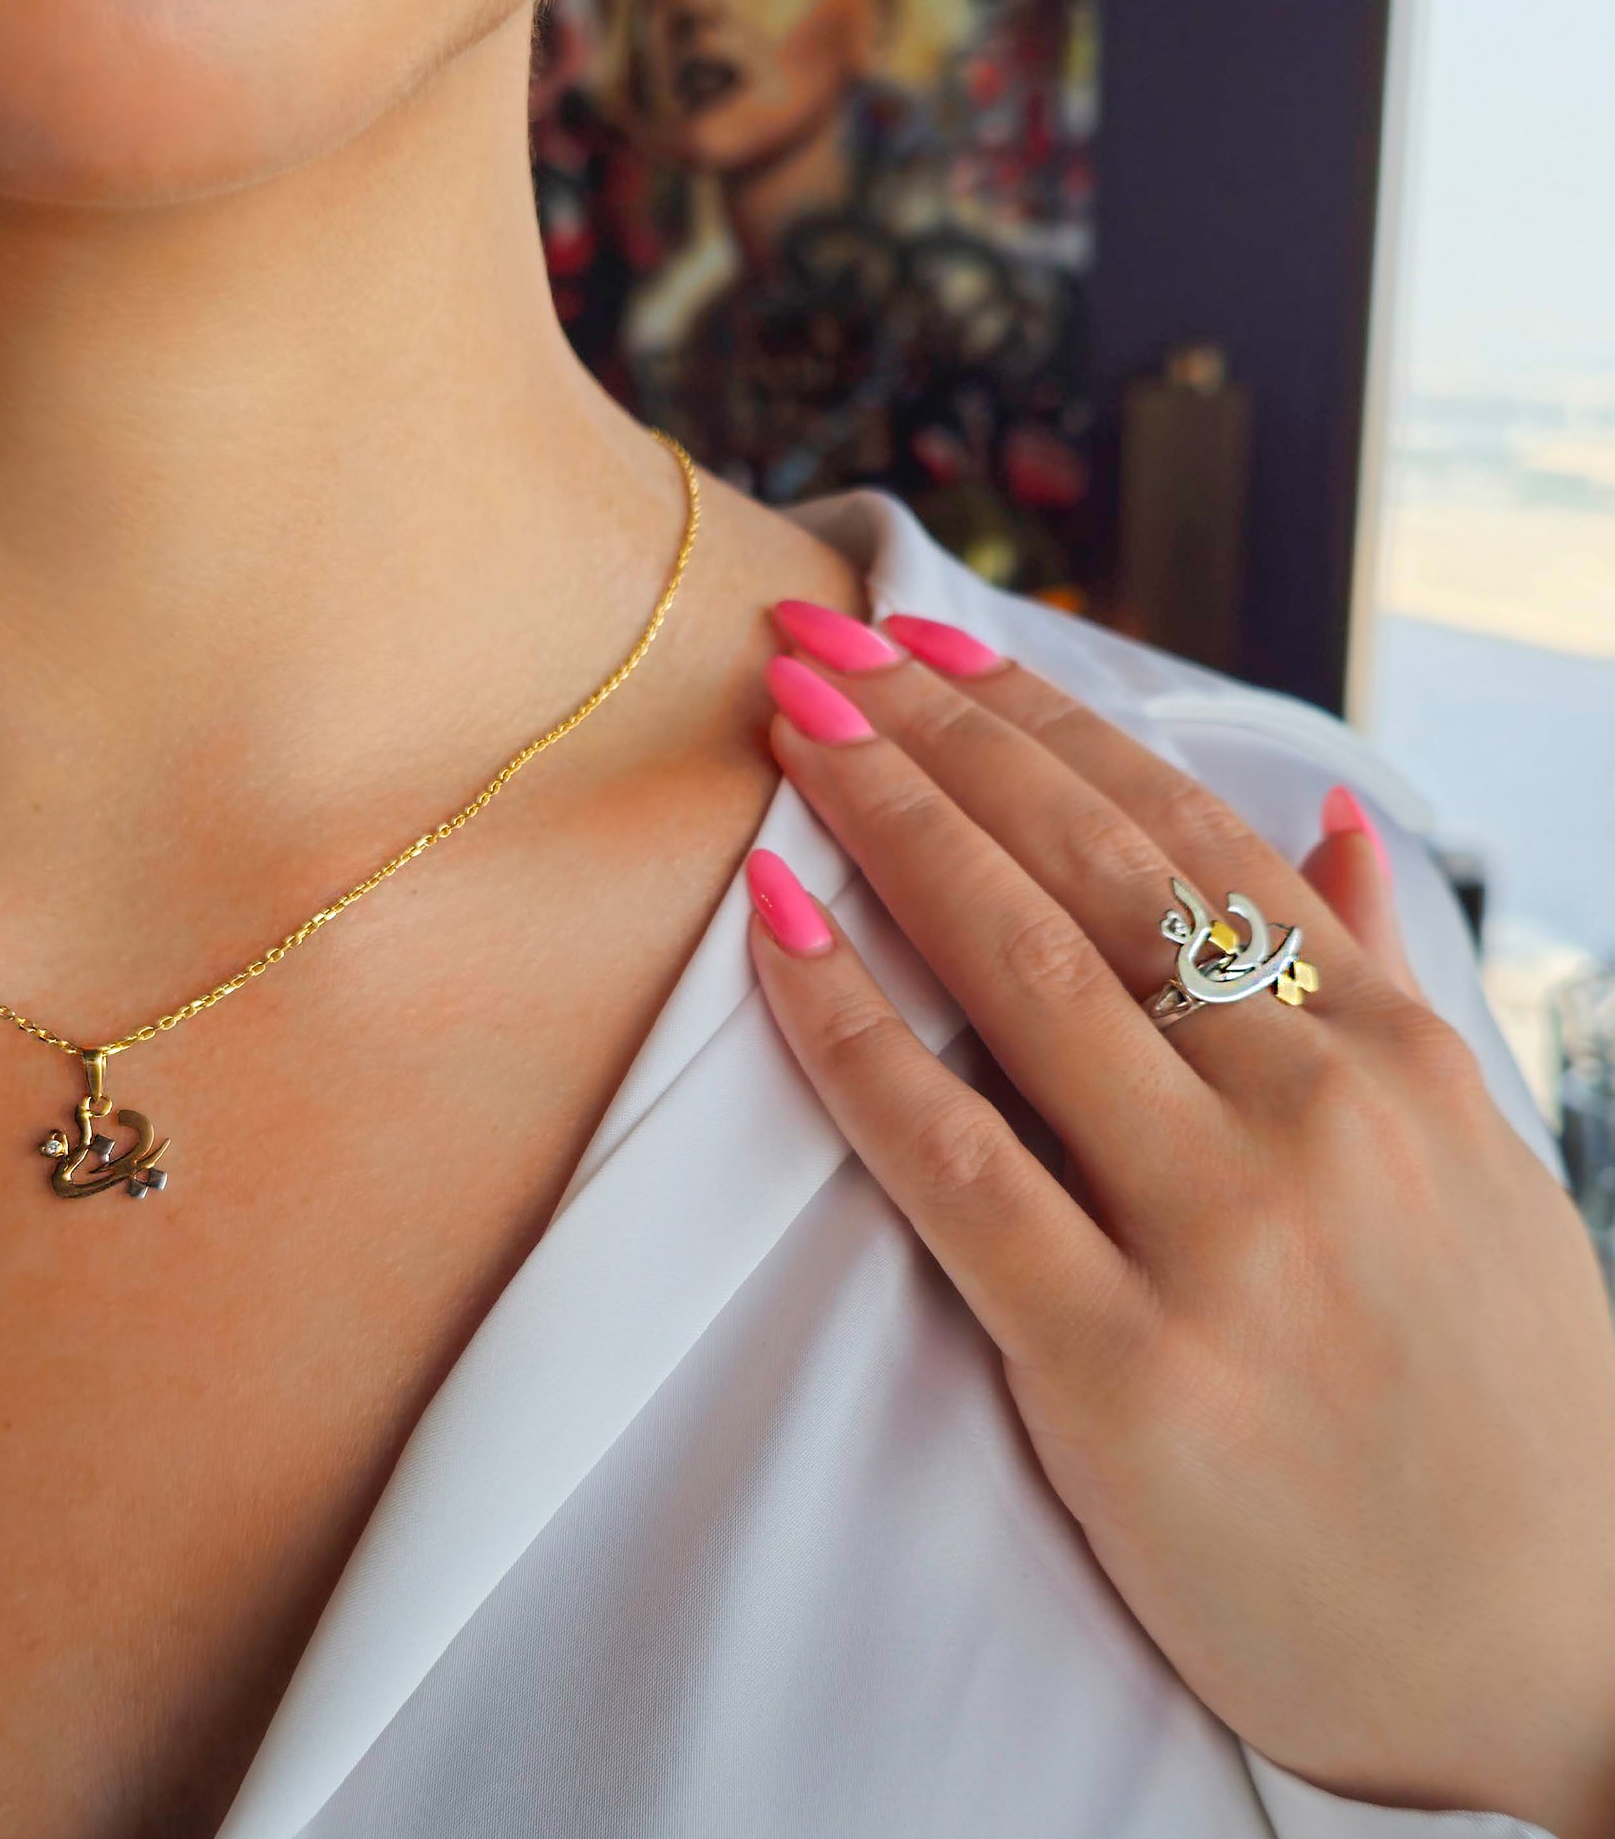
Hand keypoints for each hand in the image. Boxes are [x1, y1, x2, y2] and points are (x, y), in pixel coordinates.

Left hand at [746, 602, 1614, 1838]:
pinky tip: (770, 933)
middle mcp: (1314, 1114)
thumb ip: (1397, 982)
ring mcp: (1221, 1239)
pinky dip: (851, 1037)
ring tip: (787, 725)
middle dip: (936, 735)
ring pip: (1019, 979)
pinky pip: (953, 1165)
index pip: (1188, 831)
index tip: (930, 641)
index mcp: (1394, 1052)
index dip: (1042, 720)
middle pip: (1085, 871)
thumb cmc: (1502, 1404)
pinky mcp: (1123, 1371)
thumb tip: (1337, 825)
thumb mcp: (1482, 1164)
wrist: (1552, 1665)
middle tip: (814, 640)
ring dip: (887, 827)